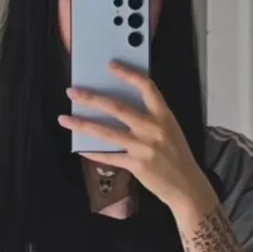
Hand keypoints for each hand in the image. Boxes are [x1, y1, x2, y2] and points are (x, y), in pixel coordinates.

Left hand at [57, 62, 207, 208]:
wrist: (187, 186)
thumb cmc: (177, 157)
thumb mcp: (170, 131)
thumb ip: (150, 118)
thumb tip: (119, 109)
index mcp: (164, 116)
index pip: (146, 87)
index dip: (128, 74)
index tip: (111, 65)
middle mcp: (153, 129)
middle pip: (118, 108)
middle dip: (92, 98)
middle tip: (73, 92)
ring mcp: (144, 148)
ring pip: (107, 133)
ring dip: (83, 125)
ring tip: (65, 119)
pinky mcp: (136, 165)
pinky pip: (110, 157)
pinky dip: (94, 152)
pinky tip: (80, 148)